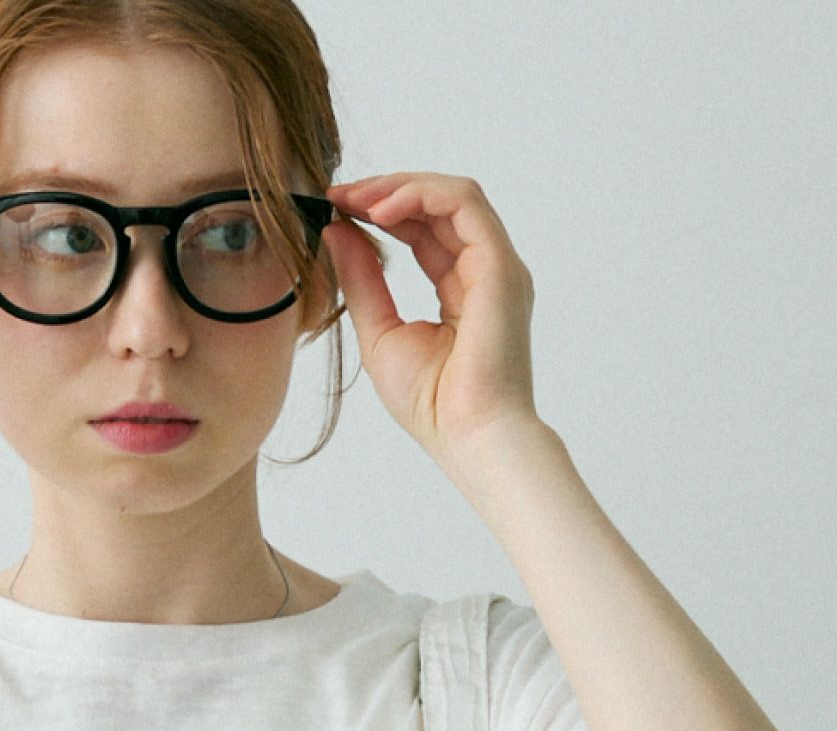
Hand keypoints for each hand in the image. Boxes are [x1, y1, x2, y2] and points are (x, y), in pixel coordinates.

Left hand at [320, 171, 540, 471]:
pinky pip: (464, 204)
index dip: (381, 211)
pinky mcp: (500, 265)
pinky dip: (421, 196)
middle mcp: (485, 271)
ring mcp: (497, 265)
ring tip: (355, 198)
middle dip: (386, 191)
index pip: (424, 231)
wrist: (469, 437)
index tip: (337, 208)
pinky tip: (380, 210)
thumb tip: (337, 232)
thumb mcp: (379, 333)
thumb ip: (362, 280)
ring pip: (454, 195)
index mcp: (462, 289)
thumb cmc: (432, 405)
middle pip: (439, 206)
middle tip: (339, 193)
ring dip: (401, 187)